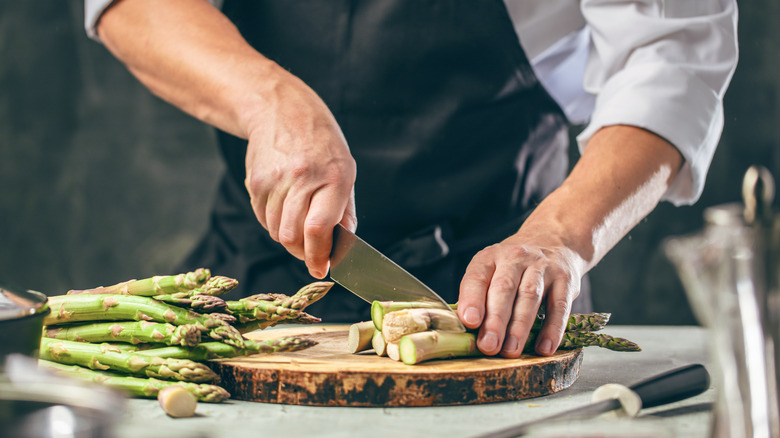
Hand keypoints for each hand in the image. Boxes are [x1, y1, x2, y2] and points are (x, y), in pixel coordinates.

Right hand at [244, 73, 356, 278]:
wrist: (281, 109)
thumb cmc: (321, 144)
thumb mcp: (345, 170)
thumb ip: (345, 212)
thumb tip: (341, 248)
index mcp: (334, 176)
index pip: (318, 229)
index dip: (318, 256)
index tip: (320, 269)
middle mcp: (303, 178)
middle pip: (293, 236)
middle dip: (302, 252)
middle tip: (310, 251)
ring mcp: (275, 180)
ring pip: (276, 232)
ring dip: (288, 235)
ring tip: (298, 215)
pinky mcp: (255, 182)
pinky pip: (263, 219)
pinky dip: (273, 221)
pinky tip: (283, 202)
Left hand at [457, 228, 585, 357]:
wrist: (554, 241)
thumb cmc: (514, 267)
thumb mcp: (492, 270)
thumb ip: (481, 296)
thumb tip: (469, 331)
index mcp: (490, 257)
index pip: (477, 276)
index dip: (472, 299)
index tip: (469, 322)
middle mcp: (515, 257)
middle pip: (503, 289)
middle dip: (495, 320)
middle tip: (489, 346)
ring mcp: (542, 267)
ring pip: (529, 297)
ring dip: (520, 327)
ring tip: (511, 351)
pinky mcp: (565, 279)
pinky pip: (559, 306)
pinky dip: (553, 329)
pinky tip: (544, 348)